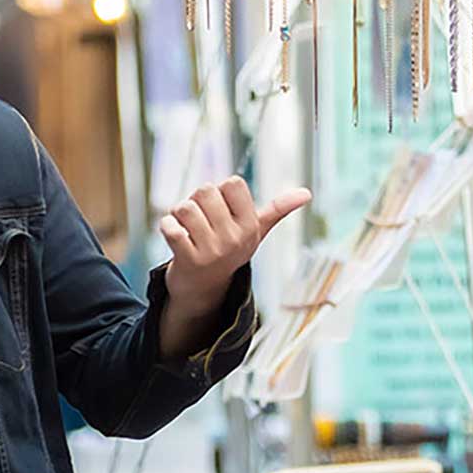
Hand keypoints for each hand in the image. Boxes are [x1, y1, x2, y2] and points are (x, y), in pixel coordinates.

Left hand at [160, 176, 311, 314]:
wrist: (204, 289)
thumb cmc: (228, 251)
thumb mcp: (254, 232)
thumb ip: (277, 210)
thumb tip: (307, 193)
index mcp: (250, 226)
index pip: (232, 183)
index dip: (219, 191)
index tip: (218, 210)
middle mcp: (235, 238)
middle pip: (205, 190)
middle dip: (195, 201)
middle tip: (199, 221)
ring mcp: (212, 250)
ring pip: (185, 207)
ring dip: (178, 214)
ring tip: (185, 228)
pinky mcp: (188, 260)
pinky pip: (170, 227)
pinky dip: (166, 226)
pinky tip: (174, 236)